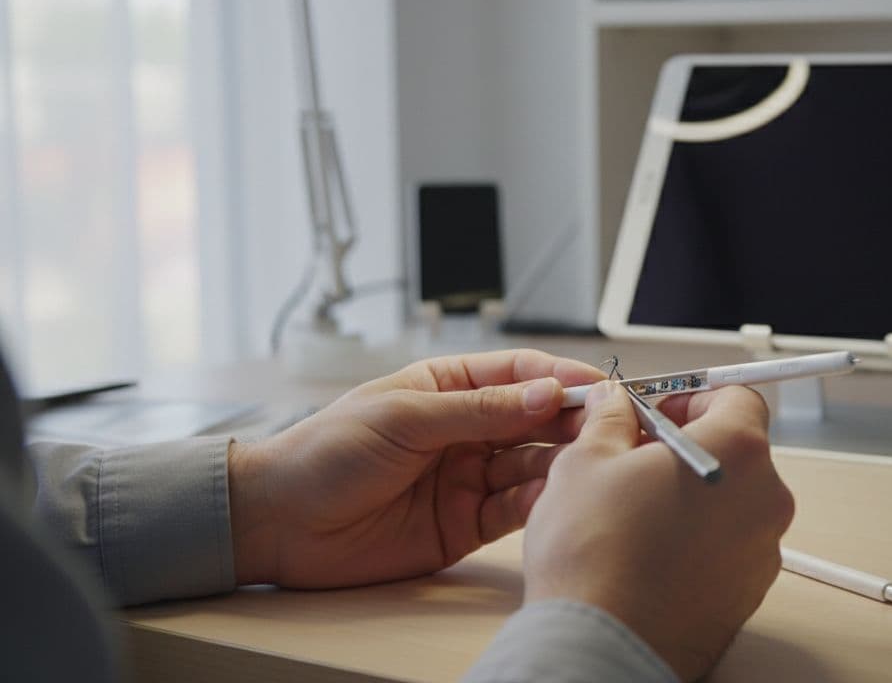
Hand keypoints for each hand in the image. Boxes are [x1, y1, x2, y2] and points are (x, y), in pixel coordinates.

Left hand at [227, 349, 604, 588]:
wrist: (279, 523)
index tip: (600, 386)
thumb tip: (545, 394)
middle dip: (572, 420)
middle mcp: (466, 430)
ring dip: (560, 462)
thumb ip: (479, 411)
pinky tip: (553, 494)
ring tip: (585, 461)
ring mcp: (468, 477)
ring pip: (532, 465)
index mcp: (448, 387)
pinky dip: (537, 502)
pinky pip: (514, 509)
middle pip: (536, 420)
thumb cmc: (325, 453)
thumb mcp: (404, 416)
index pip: (520, 374)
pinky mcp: (465, 524)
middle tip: (606, 426)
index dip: (562, 378)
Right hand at [523, 380, 794, 680]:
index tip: (657, 411)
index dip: (692, 397)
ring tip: (632, 513)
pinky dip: (695, 542)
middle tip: (634, 460)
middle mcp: (766, 500)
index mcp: (738, 452)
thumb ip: (609, 419)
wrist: (599, 645)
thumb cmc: (594, 553)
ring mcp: (762, 553)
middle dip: (687, 448)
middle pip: (736, 452)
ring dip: (691, 497)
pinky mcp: (747, 596)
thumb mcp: (586, 460)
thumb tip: (613, 403)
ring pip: (730, 504)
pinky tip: (646, 553)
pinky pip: (725, 550)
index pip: (736, 397)